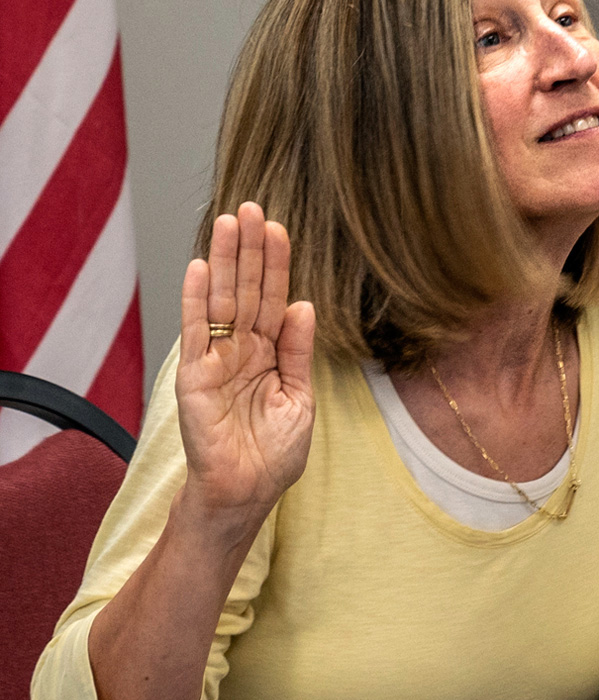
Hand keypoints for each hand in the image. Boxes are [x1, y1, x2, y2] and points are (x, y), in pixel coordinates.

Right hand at [177, 203, 314, 518]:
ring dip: (225, 262)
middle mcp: (242, 350)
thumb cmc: (274, 454)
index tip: (279, 229)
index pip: (272, 299)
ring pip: (222, 301)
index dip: (276, 265)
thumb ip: (297, 351)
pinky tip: (202, 267)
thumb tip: (302, 304)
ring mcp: (216, 360)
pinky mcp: (194, 375)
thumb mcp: (300, 397)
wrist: (247, 491)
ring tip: (229, 222)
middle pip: (246, 290)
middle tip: (252, 208)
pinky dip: (197, 299)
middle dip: (250, 250)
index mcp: (269, 354)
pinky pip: (196, 331)